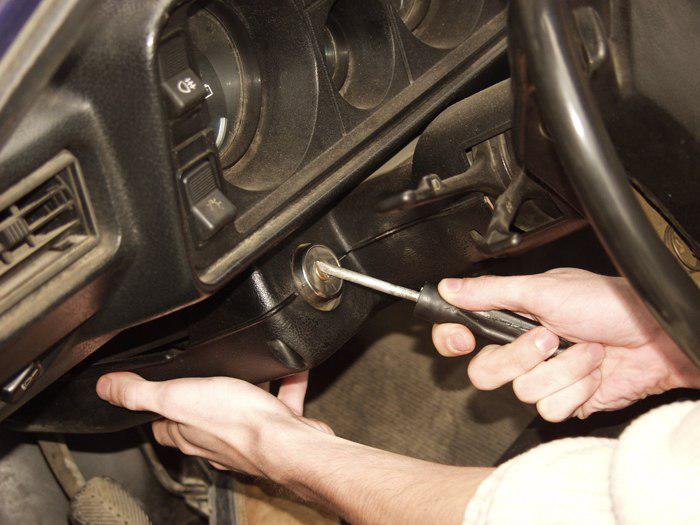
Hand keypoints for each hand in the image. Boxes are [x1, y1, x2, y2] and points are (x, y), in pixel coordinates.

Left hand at [96, 371, 332, 474]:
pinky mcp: (280, 428)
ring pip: (244, 408)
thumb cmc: (238, 424)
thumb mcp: (178, 397)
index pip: (160, 425)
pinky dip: (286, 384)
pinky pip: (283, 401)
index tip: (152, 394)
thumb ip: (141, 393)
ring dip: (247, 388)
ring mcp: (250, 435)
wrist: (290, 444)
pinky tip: (291, 368)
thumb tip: (106, 388)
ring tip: (249, 367)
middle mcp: (216, 438)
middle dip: (201, 396)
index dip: (154, 410)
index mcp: (187, 432)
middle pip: (201, 418)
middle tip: (201, 374)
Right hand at [432, 268, 699, 421]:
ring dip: (564, 370)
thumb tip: (449, 287)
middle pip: (485, 371)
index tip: (463, 340)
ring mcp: (543, 377)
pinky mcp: (564, 402)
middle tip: (549, 337)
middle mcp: (522, 349)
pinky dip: (577, 390)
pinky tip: (594, 373)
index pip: (462, 331)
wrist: (656, 338)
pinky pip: (550, 410)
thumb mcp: (543, 289)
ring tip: (587, 350)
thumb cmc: (607, 304)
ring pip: (523, 392)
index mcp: (511, 317)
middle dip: (521, 357)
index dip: (453, 339)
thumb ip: (491, 291)